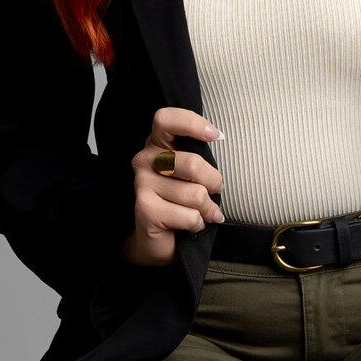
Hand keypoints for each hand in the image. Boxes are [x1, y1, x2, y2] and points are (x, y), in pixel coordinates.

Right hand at [122, 108, 225, 266]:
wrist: (157, 241)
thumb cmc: (180, 201)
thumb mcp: (190, 173)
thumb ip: (198, 156)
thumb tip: (217, 137)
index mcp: (156, 144)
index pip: (165, 119)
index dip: (192, 123)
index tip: (216, 136)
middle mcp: (144, 160)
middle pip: (193, 163)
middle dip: (214, 182)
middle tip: (215, 191)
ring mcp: (142, 184)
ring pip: (195, 194)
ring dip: (208, 209)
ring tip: (203, 212)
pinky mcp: (145, 209)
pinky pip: (189, 216)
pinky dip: (198, 223)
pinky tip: (190, 225)